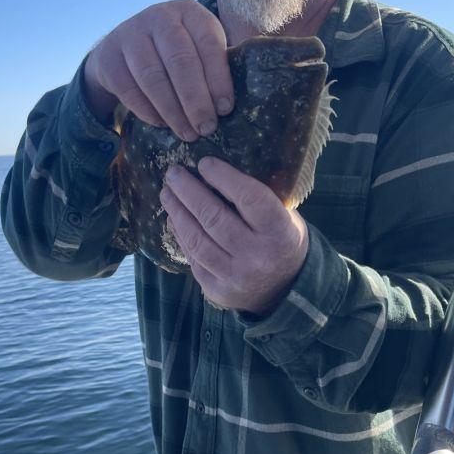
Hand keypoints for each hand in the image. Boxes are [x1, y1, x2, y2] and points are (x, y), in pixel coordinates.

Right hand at [83, 0, 233, 140]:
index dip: (218, 78)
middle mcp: (159, 16)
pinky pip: (130, 90)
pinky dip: (149, 112)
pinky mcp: (109, 57)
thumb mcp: (197, 46)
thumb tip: (243, 102)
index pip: (208, 43)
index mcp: (189, 12)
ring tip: (188, 134)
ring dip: (173, 111)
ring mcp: (130, 34)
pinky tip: (163, 125)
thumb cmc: (173, 53)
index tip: (226, 109)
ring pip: (153, 77)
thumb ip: (216, 65)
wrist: (120, 49)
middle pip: (180, 61)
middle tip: (207, 128)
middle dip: (196, 99)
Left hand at [159, 157, 308, 314]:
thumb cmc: (280, 240)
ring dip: (177, 212)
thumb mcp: (285, 217)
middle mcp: (257, 256)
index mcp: (281, 233)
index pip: (250, 199)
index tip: (204, 163)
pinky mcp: (215, 288)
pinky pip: (193, 256)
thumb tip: (218, 169)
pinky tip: (174, 218)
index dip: (224, 178)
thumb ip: (260, 196)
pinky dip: (181, 233)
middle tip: (173, 173)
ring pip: (197, 239)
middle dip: (189, 191)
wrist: (283, 290)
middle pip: (214, 217)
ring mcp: (234, 276)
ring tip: (167, 193)